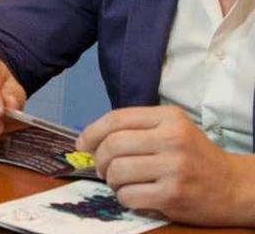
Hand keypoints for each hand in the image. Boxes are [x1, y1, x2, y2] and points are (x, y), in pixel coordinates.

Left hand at [77, 106, 253, 225]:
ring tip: (122, 183)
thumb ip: (136, 129)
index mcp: (169, 118)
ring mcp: (174, 168)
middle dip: (100, 160)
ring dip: (112, 181)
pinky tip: (135, 195)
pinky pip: (128, 196)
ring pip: (117, 172)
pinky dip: (124, 198)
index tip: (82, 144)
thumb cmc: (194, 157)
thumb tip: (89, 140)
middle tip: (104, 168)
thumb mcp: (171, 130)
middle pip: (113, 145)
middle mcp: (172, 139)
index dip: (92, 132)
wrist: (234, 187)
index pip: (116, 119)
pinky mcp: (173, 195)